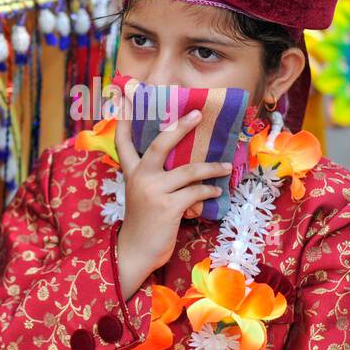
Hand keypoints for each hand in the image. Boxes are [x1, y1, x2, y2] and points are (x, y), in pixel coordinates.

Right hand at [115, 109, 231, 299]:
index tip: (125, 97)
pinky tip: (216, 192)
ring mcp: (153, 191)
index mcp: (131, 172)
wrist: (135, 252)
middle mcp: (139, 177)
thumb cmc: (144, 222)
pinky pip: (196, 192)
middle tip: (197, 113)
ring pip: (189, 170)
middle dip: (180, 126)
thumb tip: (186, 161)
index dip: (125, 119)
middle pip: (160, 143)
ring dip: (212, 168)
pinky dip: (209, 191)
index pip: (123, 141)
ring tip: (226, 167)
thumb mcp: (143, 194)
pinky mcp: (168, 207)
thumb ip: (155, 176)